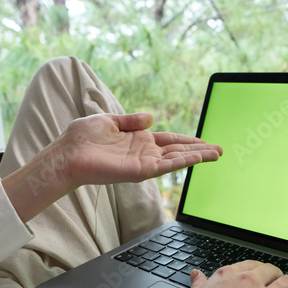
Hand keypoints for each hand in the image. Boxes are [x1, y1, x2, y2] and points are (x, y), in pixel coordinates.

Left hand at [54, 112, 221, 188]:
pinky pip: (167, 166)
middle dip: (199, 150)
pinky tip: (199, 157)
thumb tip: (151, 117)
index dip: (187, 140)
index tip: (204, 140)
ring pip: (177, 159)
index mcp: (138, 139)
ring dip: (198, 156)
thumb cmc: (82, 138)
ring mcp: (143, 163)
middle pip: (178, 151)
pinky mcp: (140, 171)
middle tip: (219, 149)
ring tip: (217, 153)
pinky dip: (183, 162)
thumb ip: (132, 120)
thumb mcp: (110, 120)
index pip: (169, 140)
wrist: (68, 153)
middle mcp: (144, 153)